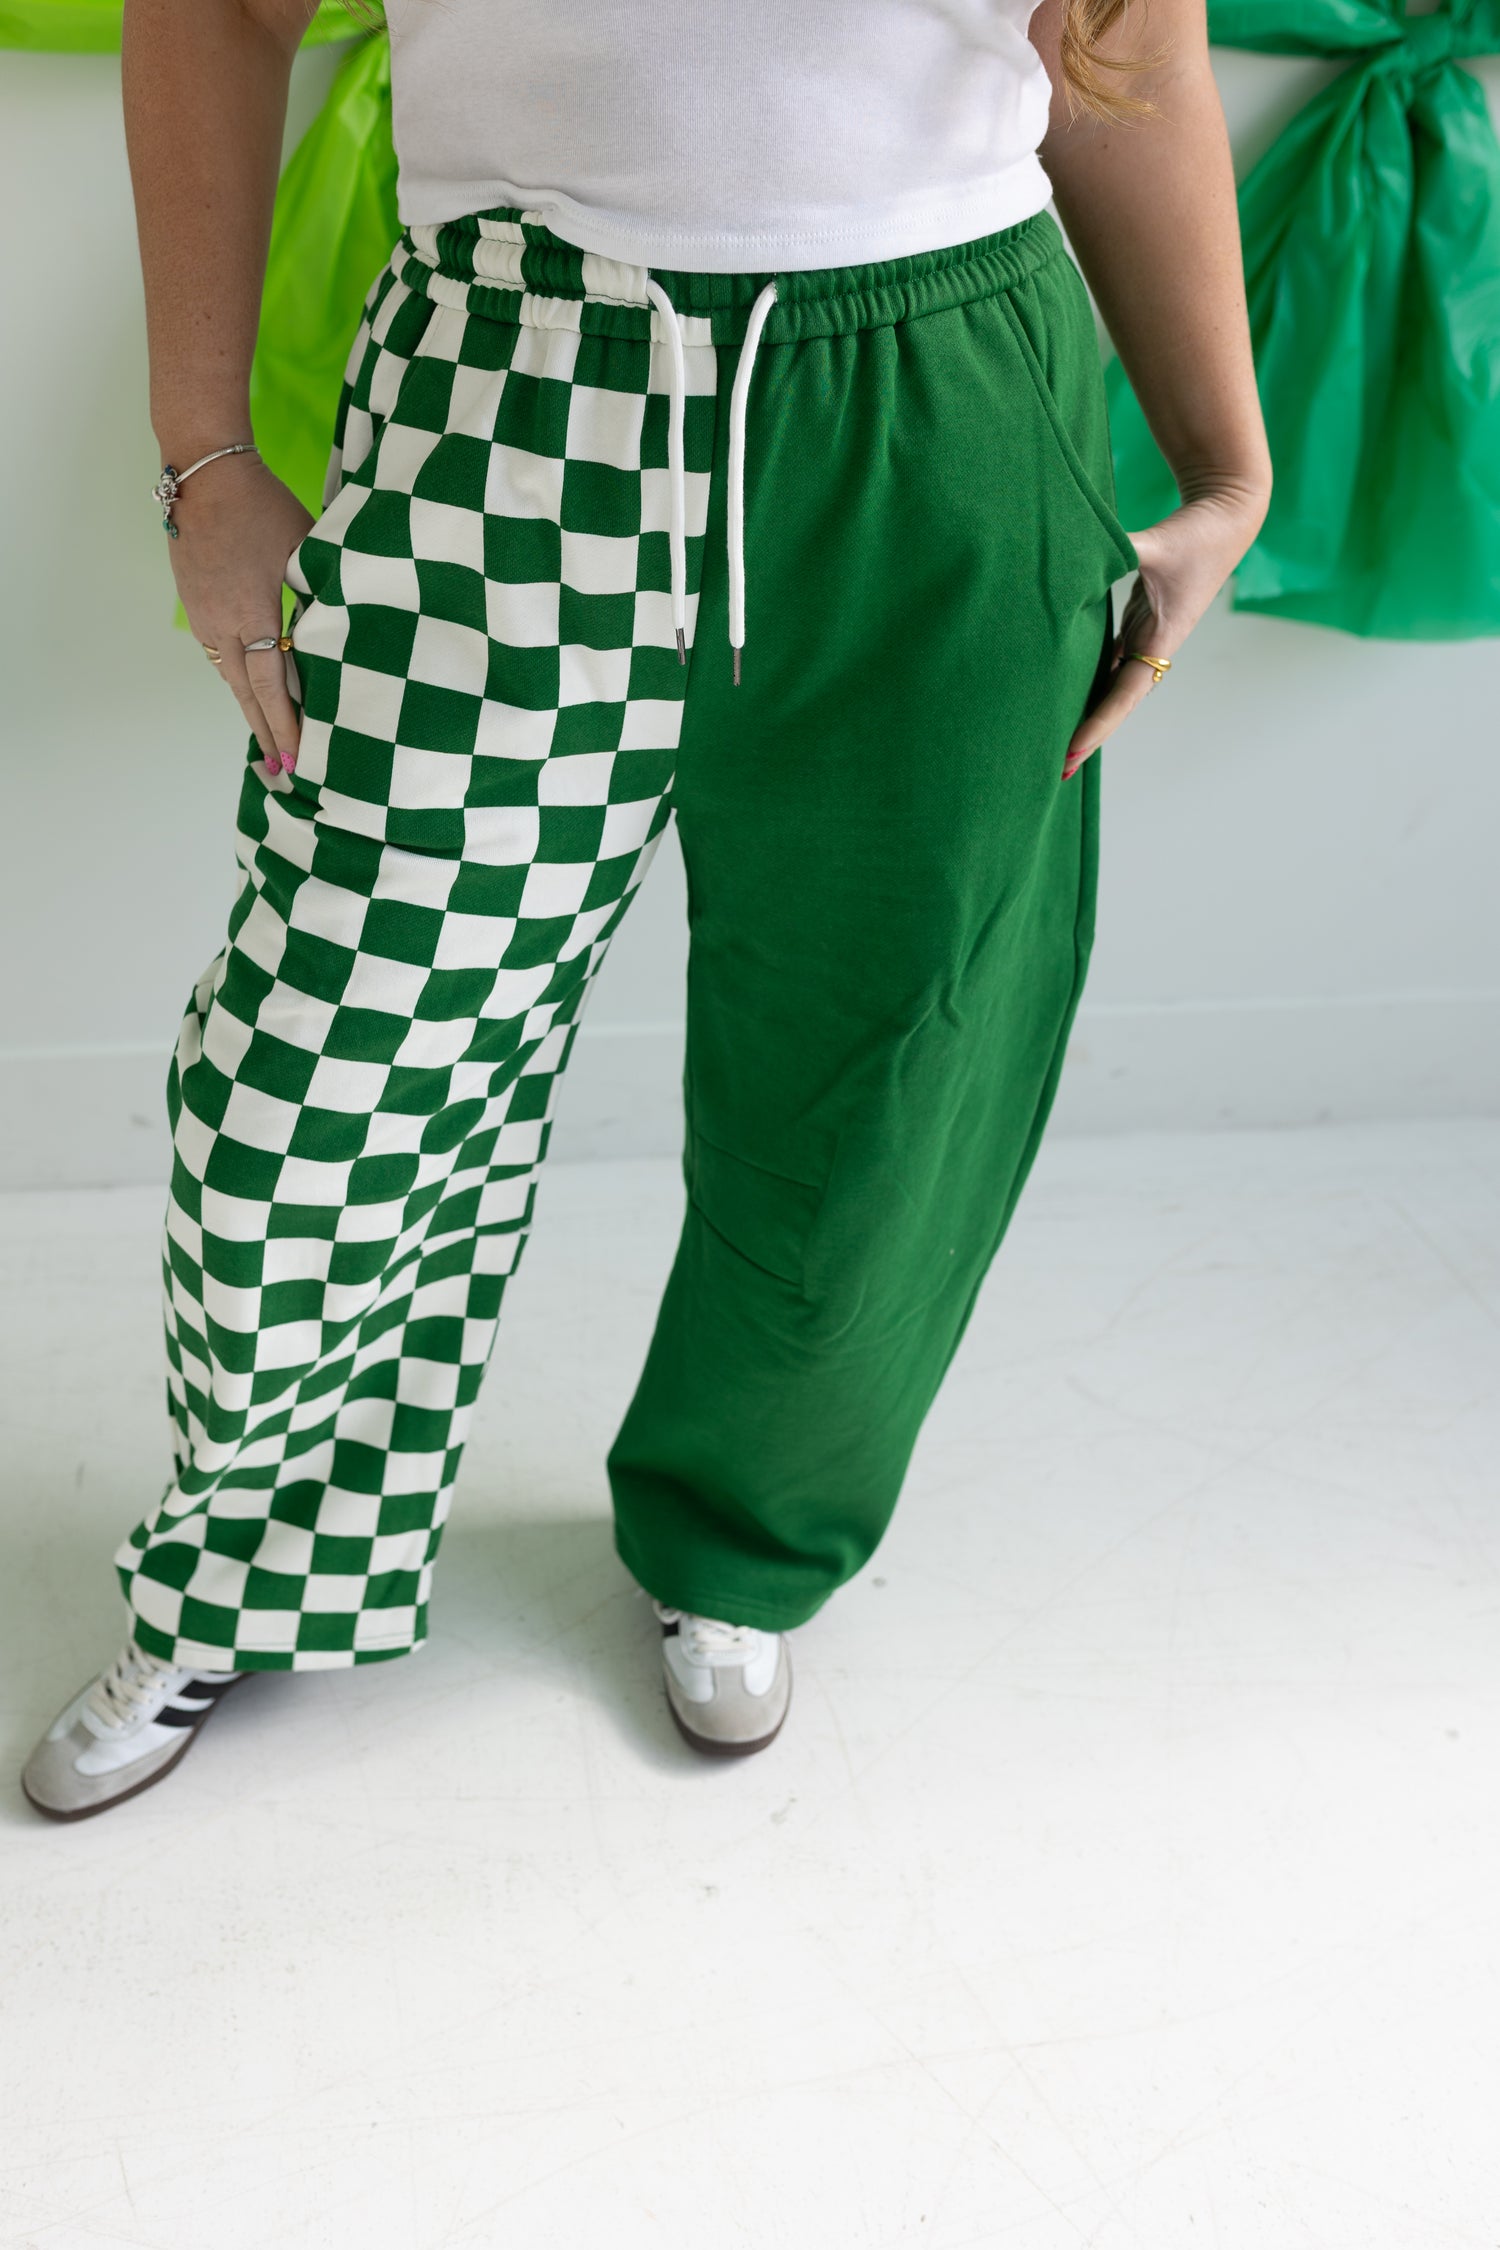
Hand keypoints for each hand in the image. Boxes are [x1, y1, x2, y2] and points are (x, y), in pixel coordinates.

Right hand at [165, 453, 314, 776]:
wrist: (205, 471)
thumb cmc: (263, 506)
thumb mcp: (303, 550)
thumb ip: (319, 595)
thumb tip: (341, 632)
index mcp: (251, 614)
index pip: (271, 685)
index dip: (285, 724)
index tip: (296, 758)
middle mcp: (221, 624)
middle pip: (244, 693)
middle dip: (264, 732)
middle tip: (279, 769)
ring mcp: (202, 614)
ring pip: (228, 673)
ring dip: (248, 706)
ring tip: (266, 736)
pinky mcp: (194, 601)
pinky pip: (217, 651)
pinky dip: (234, 675)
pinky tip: (248, 687)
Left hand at [1060, 485, 1269, 781]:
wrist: (1224, 520)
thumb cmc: (1196, 533)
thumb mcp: (1160, 543)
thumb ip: (1124, 548)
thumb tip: (1082, 551)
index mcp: (1163, 638)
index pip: (1123, 694)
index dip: (1097, 725)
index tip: (1071, 752)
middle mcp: (1154, 648)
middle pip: (1116, 705)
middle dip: (1089, 737)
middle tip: (1056, 771)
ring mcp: (1146, 639)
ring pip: (1112, 689)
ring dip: (1089, 716)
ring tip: (1057, 747)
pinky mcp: (1138, 625)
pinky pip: (1109, 665)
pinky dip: (1089, 685)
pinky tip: (1064, 701)